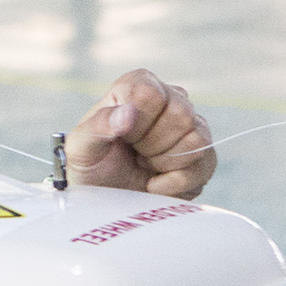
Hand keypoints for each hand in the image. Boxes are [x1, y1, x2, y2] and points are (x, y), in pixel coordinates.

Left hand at [66, 69, 215, 198]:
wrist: (106, 199)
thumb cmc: (90, 166)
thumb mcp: (81, 148)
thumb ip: (99, 126)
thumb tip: (129, 112)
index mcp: (137, 87)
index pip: (151, 94)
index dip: (138, 123)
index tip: (123, 137)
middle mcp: (169, 99)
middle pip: (181, 115)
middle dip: (151, 146)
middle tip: (134, 154)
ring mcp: (190, 126)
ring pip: (197, 138)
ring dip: (164, 163)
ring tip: (145, 165)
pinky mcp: (203, 155)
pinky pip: (205, 164)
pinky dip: (176, 182)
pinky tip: (155, 182)